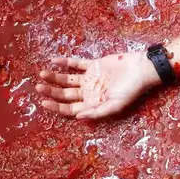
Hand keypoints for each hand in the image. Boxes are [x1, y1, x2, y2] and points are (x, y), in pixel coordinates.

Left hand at [35, 52, 160, 118]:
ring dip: (55, 77)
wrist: (142, 69)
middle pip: (65, 94)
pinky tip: (54, 60)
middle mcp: (89, 92)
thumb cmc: (132, 90)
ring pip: (67, 79)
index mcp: (93, 104)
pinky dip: (65, 62)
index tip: (43, 102)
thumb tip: (78, 118)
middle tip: (38, 87)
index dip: (56, 107)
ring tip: (42, 73)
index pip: (70, 108)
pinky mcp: (94, 65)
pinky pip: (76, 64)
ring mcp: (90, 78)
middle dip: (51, 91)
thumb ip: (97, 112)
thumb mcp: (116, 105)